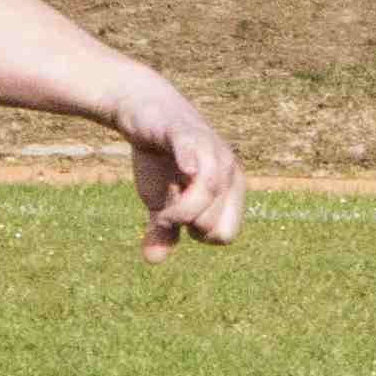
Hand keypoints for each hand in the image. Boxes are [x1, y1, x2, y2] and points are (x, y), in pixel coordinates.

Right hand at [125, 99, 243, 263]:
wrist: (144, 115)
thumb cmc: (160, 160)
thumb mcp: (160, 202)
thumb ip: (163, 230)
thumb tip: (154, 260)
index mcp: (231, 189)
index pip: (226, 234)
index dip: (199, 236)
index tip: (178, 222)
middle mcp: (229, 170)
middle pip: (212, 221)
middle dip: (185, 224)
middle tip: (165, 210)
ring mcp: (210, 150)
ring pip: (208, 194)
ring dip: (181, 212)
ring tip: (161, 212)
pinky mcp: (186, 133)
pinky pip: (196, 151)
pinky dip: (193, 163)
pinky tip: (186, 169)